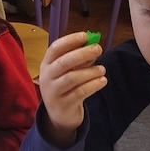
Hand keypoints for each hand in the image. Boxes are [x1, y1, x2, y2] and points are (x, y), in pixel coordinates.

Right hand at [38, 32, 106, 146]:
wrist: (59, 114)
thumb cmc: (66, 86)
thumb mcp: (68, 71)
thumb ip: (78, 59)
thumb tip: (93, 45)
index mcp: (47, 64)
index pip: (55, 48)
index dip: (70, 40)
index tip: (85, 36)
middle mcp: (47, 77)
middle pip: (63, 62)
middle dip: (82, 54)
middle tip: (98, 49)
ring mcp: (53, 92)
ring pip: (72, 78)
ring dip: (90, 71)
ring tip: (102, 69)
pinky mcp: (63, 105)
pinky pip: (80, 92)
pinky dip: (93, 85)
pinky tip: (103, 81)